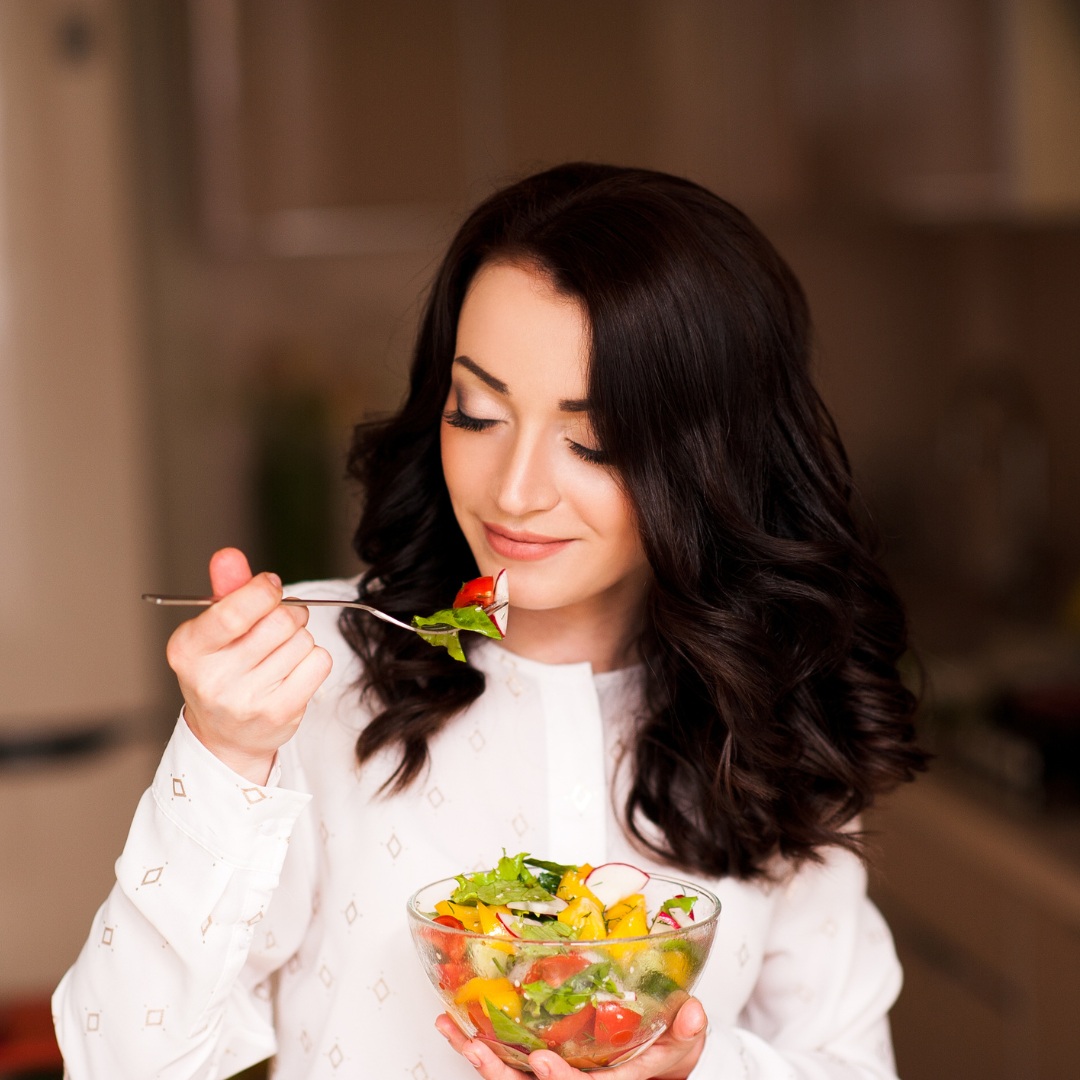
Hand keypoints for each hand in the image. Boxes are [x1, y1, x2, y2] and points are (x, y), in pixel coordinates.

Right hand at [166, 547, 332, 782]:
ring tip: (279, 654)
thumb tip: (229, 555)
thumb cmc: (223, 670)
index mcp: (188, 650)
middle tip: (280, 623)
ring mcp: (246, 700)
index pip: (232, 612)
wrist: (225, 735)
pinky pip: (319, 662)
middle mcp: (213, 678)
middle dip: (289, 613)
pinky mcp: (279, 714)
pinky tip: (293, 670)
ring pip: (302, 640)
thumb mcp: (212, 630)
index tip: (271, 585)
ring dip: (299, 638)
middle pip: (279, 622)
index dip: (262, 590)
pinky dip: (314, 658)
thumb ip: (225, 590)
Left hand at [435, 998, 707, 1079]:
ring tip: (456, 1033)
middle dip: (503, 1073)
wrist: (651, 1068)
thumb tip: (692, 1012)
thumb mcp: (681, 1047)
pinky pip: (506, 1065)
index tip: (540, 1060)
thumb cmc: (663, 1057)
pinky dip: (480, 1047)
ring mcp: (555, 1078)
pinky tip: (457, 1027)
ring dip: (481, 1059)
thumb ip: (684, 1032)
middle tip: (480, 1047)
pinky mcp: (539, 1071)